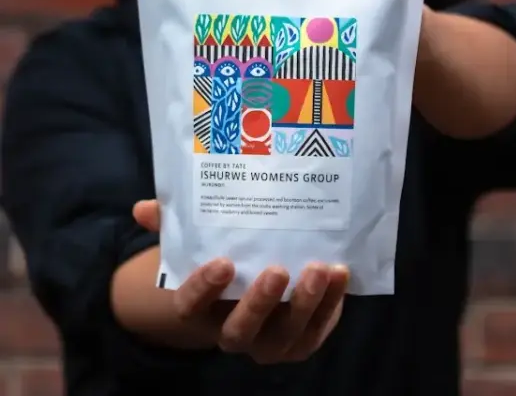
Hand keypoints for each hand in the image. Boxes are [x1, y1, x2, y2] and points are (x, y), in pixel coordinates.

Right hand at [133, 200, 348, 363]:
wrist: (248, 283)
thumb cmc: (219, 256)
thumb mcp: (194, 238)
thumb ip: (171, 222)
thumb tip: (143, 207)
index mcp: (199, 310)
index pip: (190, 308)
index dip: (203, 289)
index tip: (222, 262)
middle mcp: (231, 332)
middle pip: (240, 330)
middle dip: (260, 303)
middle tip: (278, 270)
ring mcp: (268, 341)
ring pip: (285, 335)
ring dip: (305, 305)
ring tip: (320, 270)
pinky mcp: (301, 340)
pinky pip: (317, 331)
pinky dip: (331, 305)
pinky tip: (340, 274)